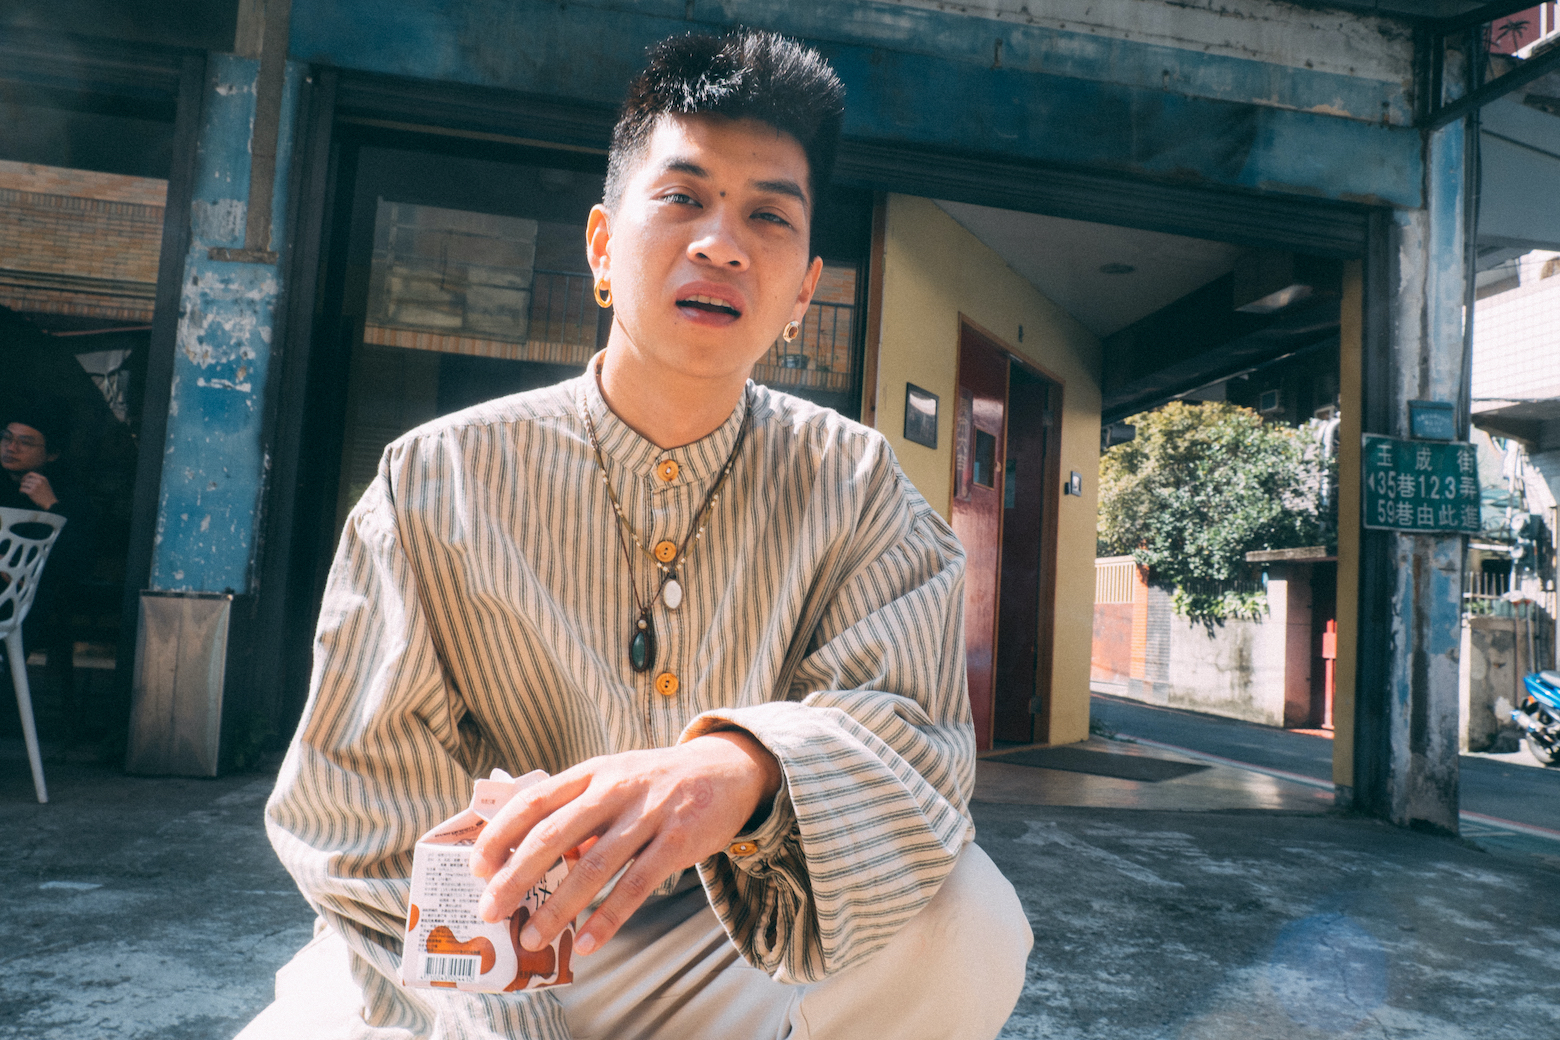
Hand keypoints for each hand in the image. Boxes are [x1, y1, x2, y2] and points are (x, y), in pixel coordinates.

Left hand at [18, 473, 56, 509]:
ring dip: (22, 487)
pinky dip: (21, 491)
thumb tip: (27, 478)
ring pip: (23, 484)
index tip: (24, 479)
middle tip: (23, 487)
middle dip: (23, 483)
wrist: (50, 503)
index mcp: (43, 479)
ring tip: (23, 490)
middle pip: (26, 479)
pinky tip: (22, 493)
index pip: (31, 473)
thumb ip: (39, 480)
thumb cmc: (47, 494)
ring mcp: (35, 487)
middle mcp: (39, 481)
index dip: (25, 476)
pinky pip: (22, 489)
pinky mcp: (31, 492)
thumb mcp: (46, 485)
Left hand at [469, 731, 781, 956]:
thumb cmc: (659, 781)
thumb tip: (537, 859)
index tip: (478, 866)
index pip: (535, 800)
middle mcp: (616, 788)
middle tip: (491, 909)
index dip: (502, 833)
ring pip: (594, 865)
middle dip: (516, 876)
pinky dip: (608, 917)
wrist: (729, 769)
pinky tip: (587, 942)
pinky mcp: (679, 840)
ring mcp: (649, 813)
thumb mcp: (617, 778)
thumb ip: (579, 811)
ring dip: (558, 906)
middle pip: (554, 834)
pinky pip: (636, 885)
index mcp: (594, 772)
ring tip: (532, 936)